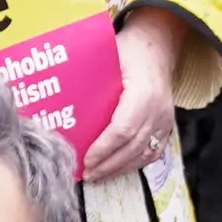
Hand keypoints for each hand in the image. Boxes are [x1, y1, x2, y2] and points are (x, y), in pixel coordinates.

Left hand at [83, 9, 192, 179]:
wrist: (157, 45)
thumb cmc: (129, 50)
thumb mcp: (109, 57)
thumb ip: (88, 78)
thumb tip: (55, 95)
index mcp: (143, 92)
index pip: (123, 129)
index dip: (104, 149)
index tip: (86, 160)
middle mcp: (158, 109)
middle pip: (133, 147)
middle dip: (108, 165)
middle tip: (86, 174)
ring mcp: (165, 119)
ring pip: (144, 154)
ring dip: (119, 169)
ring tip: (97, 175)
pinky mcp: (167, 125)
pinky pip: (153, 153)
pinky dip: (134, 164)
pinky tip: (117, 168)